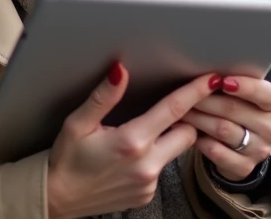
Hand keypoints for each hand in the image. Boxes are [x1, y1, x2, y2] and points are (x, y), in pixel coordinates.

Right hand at [46, 64, 214, 218]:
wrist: (58, 199)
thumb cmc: (66, 159)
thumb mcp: (78, 123)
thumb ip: (104, 97)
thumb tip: (120, 71)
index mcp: (131, 141)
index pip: (174, 110)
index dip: (195, 92)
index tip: (212, 79)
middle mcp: (146, 165)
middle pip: (187, 133)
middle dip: (185, 118)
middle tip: (169, 108)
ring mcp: (149, 183)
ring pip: (176, 152)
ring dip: (168, 138)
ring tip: (144, 132)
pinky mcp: (146, 196)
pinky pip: (162, 170)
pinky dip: (155, 158)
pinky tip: (132, 157)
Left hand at [184, 76, 270, 181]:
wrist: (241, 146)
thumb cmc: (238, 110)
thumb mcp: (242, 95)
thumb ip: (232, 84)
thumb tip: (208, 75)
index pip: (265, 93)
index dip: (244, 86)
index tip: (222, 80)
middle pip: (235, 109)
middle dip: (206, 99)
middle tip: (186, 92)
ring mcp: (260, 150)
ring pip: (222, 129)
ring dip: (198, 117)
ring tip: (181, 110)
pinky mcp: (244, 167)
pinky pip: (216, 151)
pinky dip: (199, 139)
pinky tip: (186, 131)